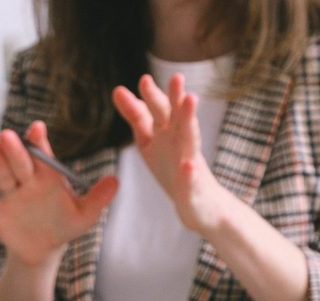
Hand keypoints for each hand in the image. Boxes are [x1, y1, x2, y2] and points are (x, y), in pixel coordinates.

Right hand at [0, 121, 118, 267]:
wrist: (44, 250)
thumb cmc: (64, 226)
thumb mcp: (85, 215)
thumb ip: (99, 198)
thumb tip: (116, 181)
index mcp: (48, 177)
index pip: (43, 156)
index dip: (39, 143)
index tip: (37, 129)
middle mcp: (27, 181)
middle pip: (20, 163)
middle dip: (16, 151)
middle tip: (10, 136)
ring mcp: (10, 195)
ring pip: (2, 175)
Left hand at [112, 74, 233, 234]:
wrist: (200, 204)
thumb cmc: (173, 167)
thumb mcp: (150, 140)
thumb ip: (137, 116)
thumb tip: (118, 90)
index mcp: (166, 132)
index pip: (156, 111)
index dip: (149, 97)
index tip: (142, 81)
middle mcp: (180, 141)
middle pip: (176, 117)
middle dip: (175, 98)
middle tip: (176, 77)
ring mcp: (189, 162)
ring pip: (190, 139)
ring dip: (190, 120)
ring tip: (191, 100)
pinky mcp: (193, 187)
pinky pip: (190, 180)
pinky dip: (189, 173)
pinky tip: (188, 167)